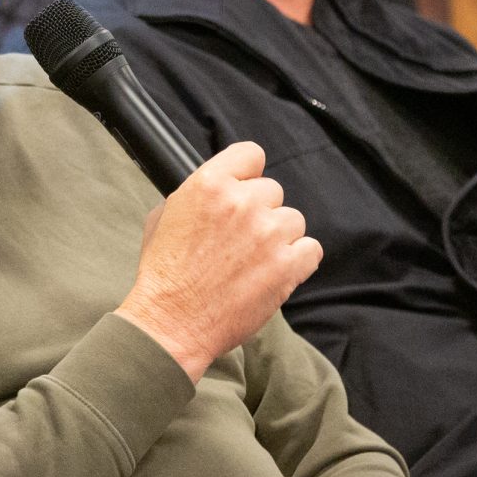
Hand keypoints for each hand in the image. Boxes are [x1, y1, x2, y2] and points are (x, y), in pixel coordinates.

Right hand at [116, 141, 320, 379]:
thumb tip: (218, 190)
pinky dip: (299, 261)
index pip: (251, 154)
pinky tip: (276, 272)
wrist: (172, 323)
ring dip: (279, 237)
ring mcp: (268, 233)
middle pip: (272, 190)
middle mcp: (242, 202)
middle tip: (240, 240)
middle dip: (259, 212)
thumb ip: (197, 194)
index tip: (244, 190)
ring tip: (254, 262)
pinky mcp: (287, 265)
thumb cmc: (164, 274)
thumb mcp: (164, 216)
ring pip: (293, 220)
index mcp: (209, 184)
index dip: (248, 174)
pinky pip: (311, 249)